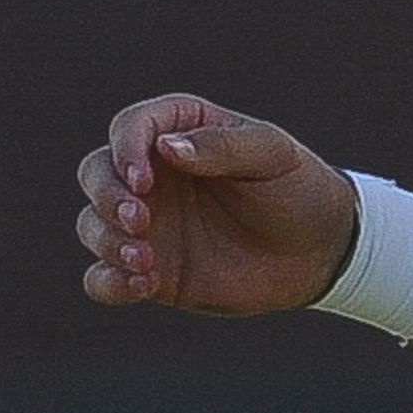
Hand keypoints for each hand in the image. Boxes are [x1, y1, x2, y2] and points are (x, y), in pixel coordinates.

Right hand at [74, 95, 361, 315]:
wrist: (320, 251)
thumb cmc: (297, 188)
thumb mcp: (272, 155)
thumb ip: (221, 146)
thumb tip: (166, 146)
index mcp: (180, 132)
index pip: (131, 127)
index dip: (126, 150)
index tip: (142, 179)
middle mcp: (153, 175)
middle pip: (97, 173)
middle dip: (108, 196)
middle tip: (141, 221)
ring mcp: (148, 225)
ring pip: (93, 224)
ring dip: (106, 240)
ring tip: (145, 261)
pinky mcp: (149, 271)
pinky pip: (103, 277)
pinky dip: (108, 281)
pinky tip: (141, 285)